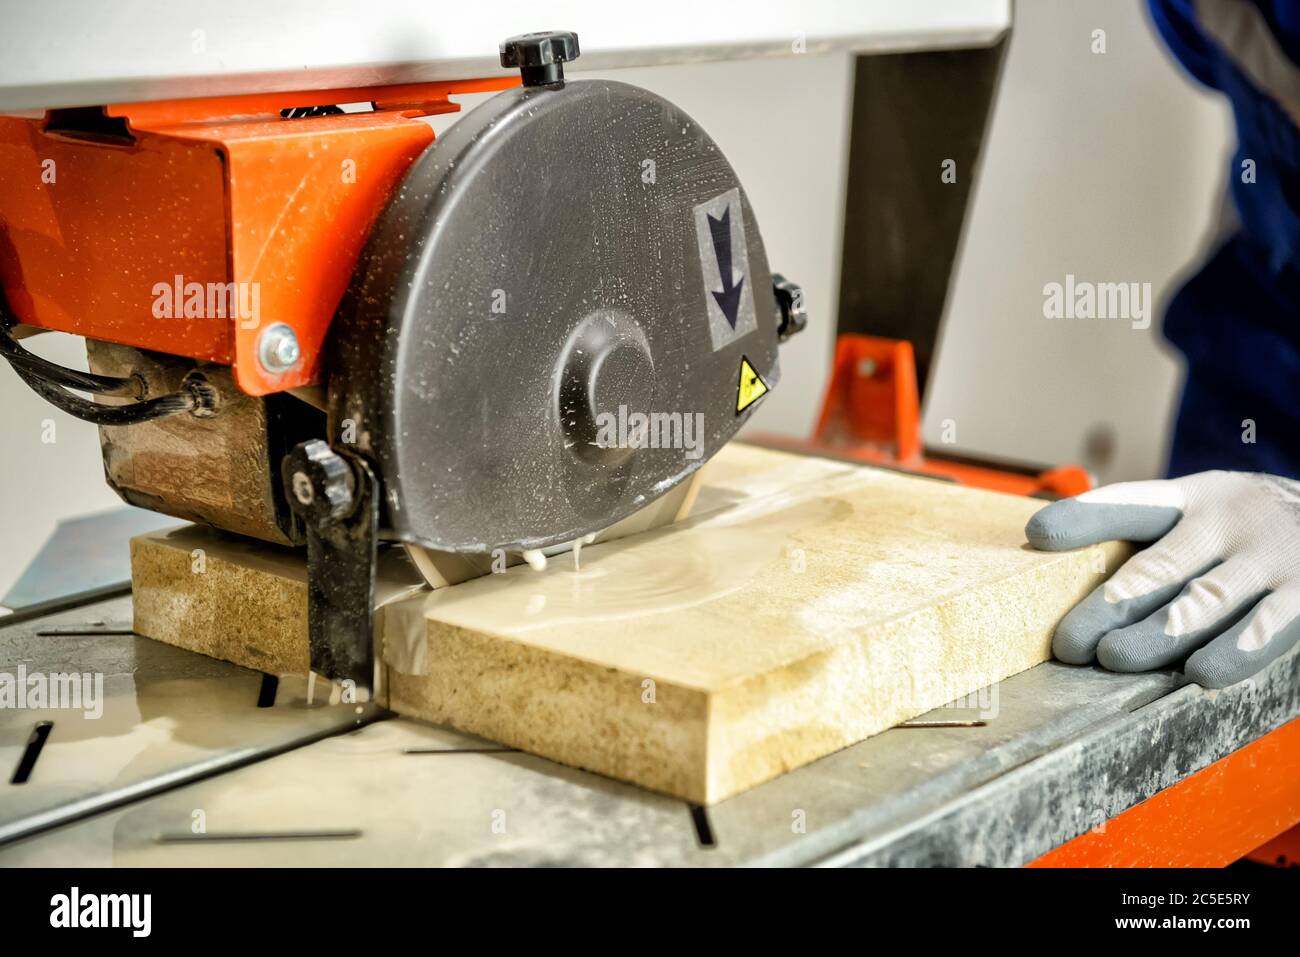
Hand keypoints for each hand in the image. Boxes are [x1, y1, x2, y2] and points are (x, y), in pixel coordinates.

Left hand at [1025, 471, 1299, 687]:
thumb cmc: (1254, 529)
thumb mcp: (1206, 513)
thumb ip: (1149, 536)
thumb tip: (1050, 554)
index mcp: (1194, 500)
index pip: (1131, 505)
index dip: (1085, 518)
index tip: (1037, 534)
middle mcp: (1229, 522)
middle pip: (1159, 567)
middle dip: (1109, 606)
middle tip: (1069, 642)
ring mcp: (1269, 556)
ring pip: (1206, 601)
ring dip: (1158, 634)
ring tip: (1115, 657)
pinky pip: (1268, 627)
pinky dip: (1236, 652)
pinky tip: (1202, 674)